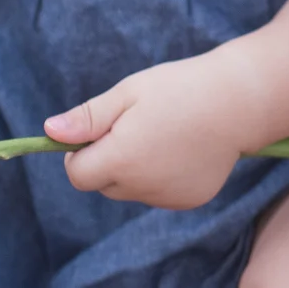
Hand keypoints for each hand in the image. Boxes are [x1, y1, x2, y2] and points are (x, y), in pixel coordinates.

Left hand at [47, 56, 246, 209]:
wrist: (240, 99)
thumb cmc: (180, 87)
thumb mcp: (129, 92)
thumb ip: (88, 118)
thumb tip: (48, 132)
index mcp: (120, 159)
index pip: (77, 174)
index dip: (80, 152)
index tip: (101, 128)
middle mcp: (141, 187)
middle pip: (104, 184)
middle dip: (109, 159)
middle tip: (137, 124)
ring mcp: (167, 198)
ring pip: (133, 189)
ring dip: (136, 168)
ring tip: (165, 132)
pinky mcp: (190, 200)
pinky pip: (160, 192)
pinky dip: (163, 175)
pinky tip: (184, 147)